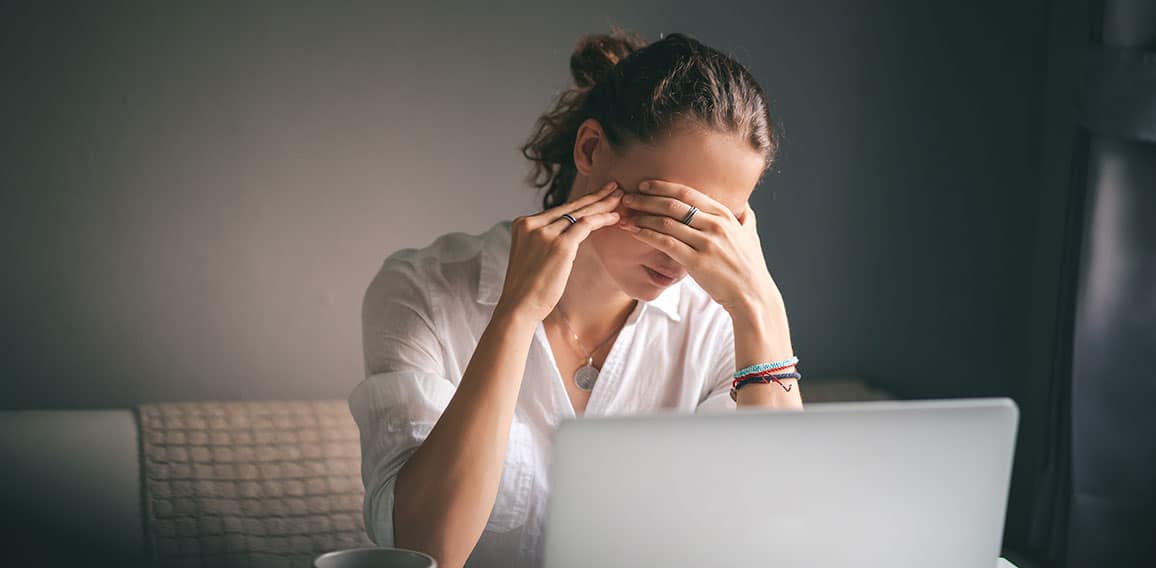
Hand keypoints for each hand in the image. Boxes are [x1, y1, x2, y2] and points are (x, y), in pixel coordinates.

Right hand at [496, 180, 623, 321]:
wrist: (519, 306)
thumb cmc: (527, 288)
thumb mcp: (531, 255)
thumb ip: (544, 240)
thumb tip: (567, 236)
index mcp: (523, 224)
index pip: (558, 209)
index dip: (581, 202)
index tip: (596, 195)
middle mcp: (532, 224)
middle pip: (570, 206)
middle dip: (595, 196)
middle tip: (614, 187)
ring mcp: (545, 233)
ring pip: (580, 213)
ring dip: (603, 205)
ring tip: (620, 198)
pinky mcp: (559, 245)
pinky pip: (586, 225)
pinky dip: (602, 219)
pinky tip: (615, 217)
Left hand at [615, 179, 778, 313]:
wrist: (753, 296)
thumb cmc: (749, 267)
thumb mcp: (751, 236)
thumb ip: (745, 218)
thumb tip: (744, 206)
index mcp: (724, 215)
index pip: (688, 193)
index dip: (663, 187)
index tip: (644, 185)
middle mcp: (715, 225)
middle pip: (673, 204)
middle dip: (646, 199)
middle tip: (627, 197)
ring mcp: (706, 243)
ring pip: (666, 223)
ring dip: (642, 217)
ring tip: (625, 216)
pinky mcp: (696, 262)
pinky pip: (666, 243)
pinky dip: (647, 235)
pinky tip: (634, 232)